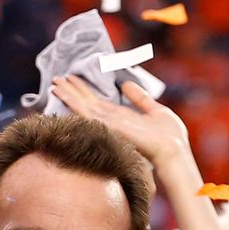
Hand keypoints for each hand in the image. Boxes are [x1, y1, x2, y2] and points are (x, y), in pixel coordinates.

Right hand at [52, 75, 200, 194]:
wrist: (173, 150)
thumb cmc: (169, 136)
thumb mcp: (156, 110)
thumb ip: (140, 98)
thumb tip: (126, 84)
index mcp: (122, 118)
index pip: (99, 103)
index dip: (85, 91)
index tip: (73, 80)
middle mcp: (112, 121)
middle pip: (87, 103)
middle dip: (72, 91)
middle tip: (56, 78)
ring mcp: (108, 123)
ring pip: (83, 105)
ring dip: (68, 93)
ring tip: (55, 82)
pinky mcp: (108, 124)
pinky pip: (85, 110)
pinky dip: (72, 100)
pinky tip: (62, 93)